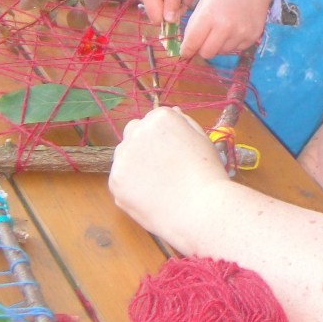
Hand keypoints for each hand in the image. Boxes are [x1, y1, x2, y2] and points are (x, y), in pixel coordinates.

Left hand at [109, 107, 228, 245]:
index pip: (151, 121)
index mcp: (160, 118)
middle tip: (162, 168)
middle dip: (144, 146)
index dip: (163, 138)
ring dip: (135, 164)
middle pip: (133, 132)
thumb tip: (173, 112)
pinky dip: (130, 187)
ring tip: (158, 184)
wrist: (201, 209)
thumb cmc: (207, 175)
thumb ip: (184, 123)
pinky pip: (119, 179)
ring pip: (123, 156)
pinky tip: (150, 196)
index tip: (173, 153)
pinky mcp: (115, 180)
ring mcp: (123, 156)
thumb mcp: (202, 139)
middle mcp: (137, 131)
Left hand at [180, 0, 273, 59]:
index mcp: (209, 15)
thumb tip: (190, 45)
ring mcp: (241, 33)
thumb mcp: (204, 0)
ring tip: (224, 27)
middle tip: (204, 39)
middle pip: (207, 53)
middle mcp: (225, 27)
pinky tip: (236, 27)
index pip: (192, 43)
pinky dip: (233, 42)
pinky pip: (236, 48)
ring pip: (221, 52)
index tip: (185, 51)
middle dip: (202, 48)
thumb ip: (195, 23)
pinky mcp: (253, 36)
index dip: (186, 50)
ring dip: (219, 44)